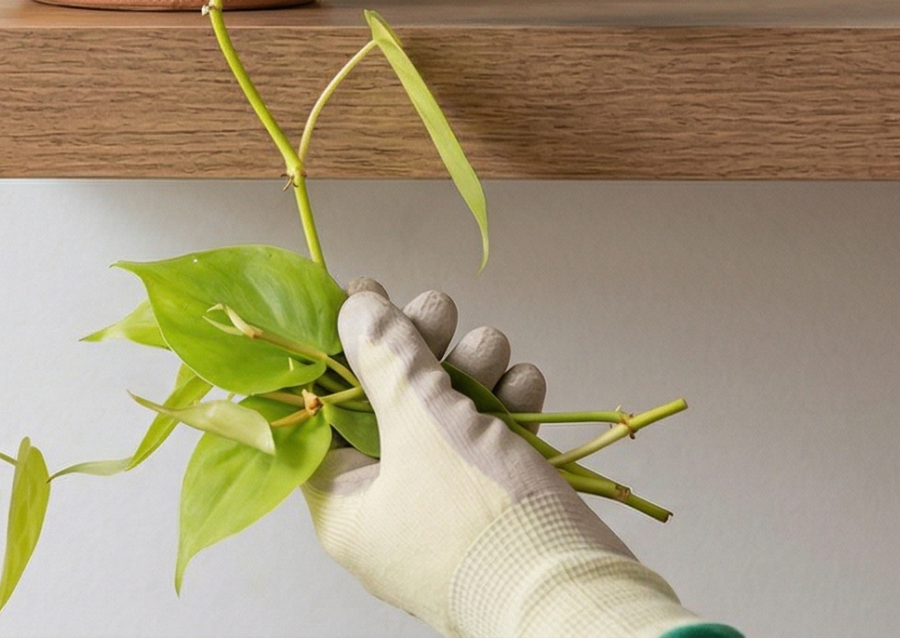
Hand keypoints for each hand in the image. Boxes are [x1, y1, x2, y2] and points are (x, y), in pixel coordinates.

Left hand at [304, 283, 706, 637]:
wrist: (579, 599)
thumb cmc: (481, 522)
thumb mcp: (423, 425)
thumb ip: (386, 359)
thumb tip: (355, 306)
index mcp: (343, 505)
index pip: (320, 411)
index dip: (337, 350)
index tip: (362, 301)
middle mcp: (385, 512)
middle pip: (386, 407)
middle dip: (419, 350)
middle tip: (440, 308)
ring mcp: (441, 514)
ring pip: (442, 421)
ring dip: (469, 372)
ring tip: (493, 344)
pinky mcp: (493, 512)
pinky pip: (486, 447)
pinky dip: (504, 409)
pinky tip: (525, 381)